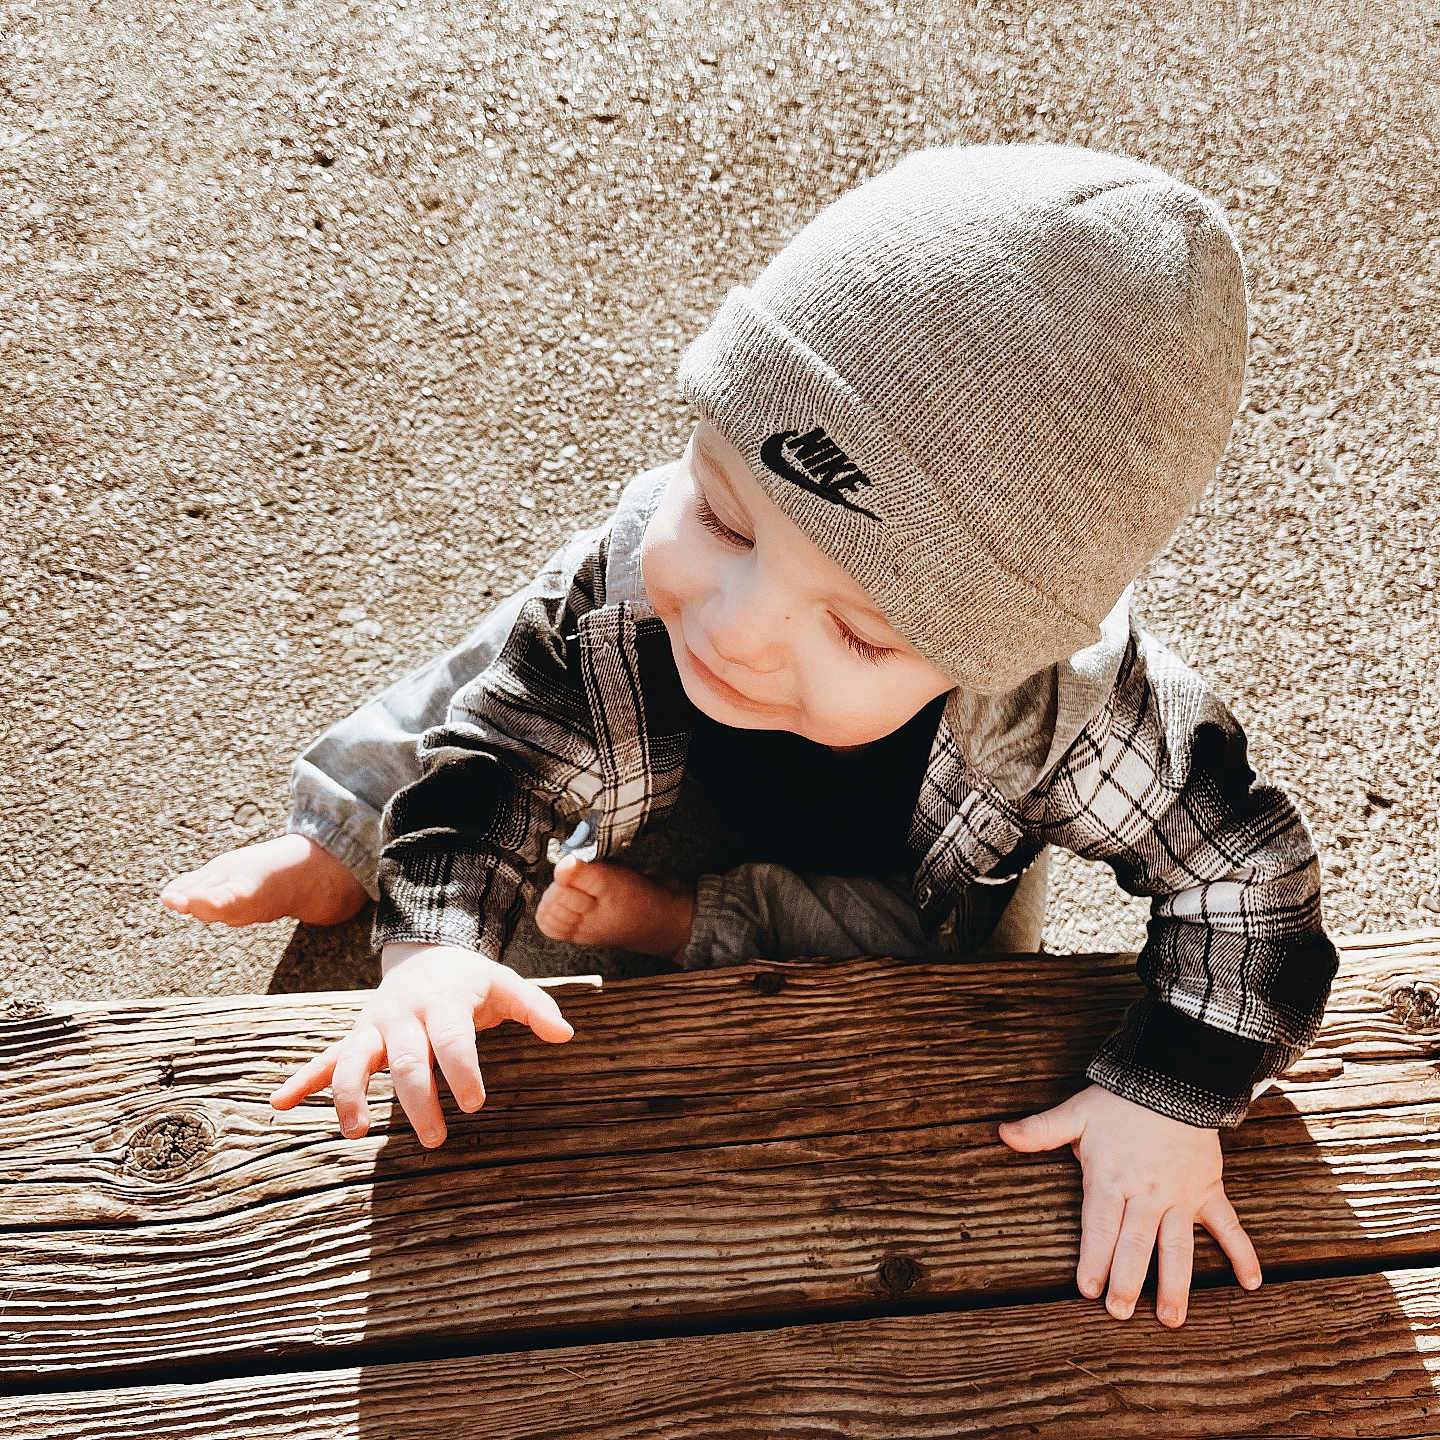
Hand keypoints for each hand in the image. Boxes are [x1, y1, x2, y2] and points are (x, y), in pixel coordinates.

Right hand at [269, 942, 575, 1147]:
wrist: (425, 951)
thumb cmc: (470, 980)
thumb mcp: (505, 984)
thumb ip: (535, 1008)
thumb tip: (566, 1034)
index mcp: (442, 1002)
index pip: (453, 1039)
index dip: (463, 1070)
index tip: (475, 1103)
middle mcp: (402, 1014)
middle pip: (406, 1060)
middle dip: (417, 1100)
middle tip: (436, 1140)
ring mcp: (374, 1026)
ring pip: (355, 1061)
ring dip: (351, 1096)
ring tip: (355, 1132)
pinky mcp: (355, 1037)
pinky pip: (325, 1059)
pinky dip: (302, 1080)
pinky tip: (279, 1103)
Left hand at [997, 1083, 1261, 1327]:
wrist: (1174, 1079)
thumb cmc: (1118, 1101)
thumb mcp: (1076, 1113)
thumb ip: (1041, 1131)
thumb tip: (1002, 1134)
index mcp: (1111, 1177)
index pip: (1099, 1225)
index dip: (1093, 1257)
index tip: (1087, 1288)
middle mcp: (1147, 1193)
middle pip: (1135, 1243)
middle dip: (1127, 1280)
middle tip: (1120, 1313)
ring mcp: (1180, 1195)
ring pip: (1178, 1246)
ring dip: (1176, 1283)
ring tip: (1172, 1319)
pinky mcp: (1208, 1191)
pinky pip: (1229, 1226)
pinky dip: (1242, 1253)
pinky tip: (1251, 1283)